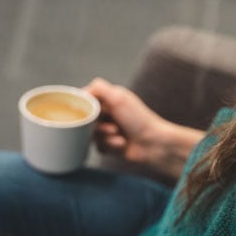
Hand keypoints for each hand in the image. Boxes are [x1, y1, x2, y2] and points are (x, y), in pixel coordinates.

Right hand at [84, 78, 204, 181]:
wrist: (154, 143)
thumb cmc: (139, 119)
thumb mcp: (118, 97)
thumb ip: (98, 88)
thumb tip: (81, 91)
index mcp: (109, 99)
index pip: (85, 101)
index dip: (84, 109)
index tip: (87, 114)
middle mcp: (108, 113)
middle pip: (86, 120)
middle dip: (98, 126)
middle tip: (112, 127)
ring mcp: (109, 129)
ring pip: (91, 135)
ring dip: (105, 137)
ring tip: (119, 136)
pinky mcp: (111, 144)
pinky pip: (98, 147)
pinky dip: (109, 146)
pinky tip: (122, 144)